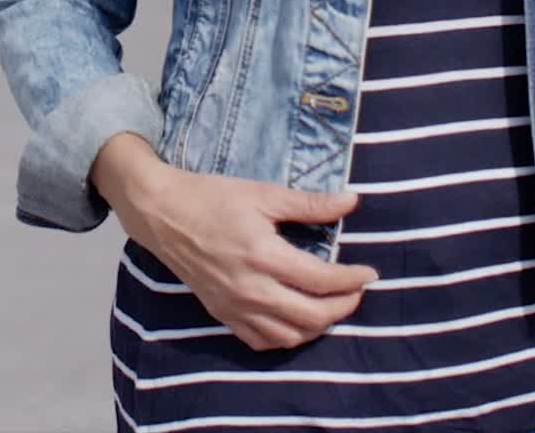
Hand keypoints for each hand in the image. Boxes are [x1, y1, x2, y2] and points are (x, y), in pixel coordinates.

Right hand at [127, 165, 378, 352]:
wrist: (163, 214)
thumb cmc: (212, 197)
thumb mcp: (262, 193)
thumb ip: (309, 203)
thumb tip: (352, 201)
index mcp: (263, 255)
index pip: (322, 280)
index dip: (352, 279)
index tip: (370, 272)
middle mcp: (252, 289)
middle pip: (313, 316)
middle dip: (344, 306)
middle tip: (356, 289)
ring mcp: (236, 307)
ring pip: (291, 336)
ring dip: (319, 325)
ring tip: (332, 304)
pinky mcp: (223, 316)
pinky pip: (264, 341)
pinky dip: (288, 336)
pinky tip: (297, 319)